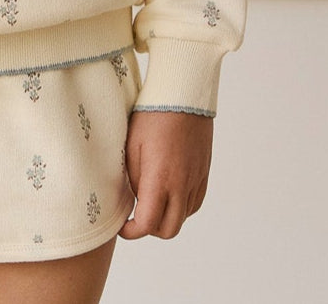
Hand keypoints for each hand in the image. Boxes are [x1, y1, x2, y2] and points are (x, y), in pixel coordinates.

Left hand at [119, 111, 212, 240]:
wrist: (182, 96)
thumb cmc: (152, 116)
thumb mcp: (131, 145)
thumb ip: (132, 178)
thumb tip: (134, 198)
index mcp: (160, 178)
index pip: (148, 224)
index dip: (132, 232)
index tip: (123, 226)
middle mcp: (181, 185)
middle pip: (169, 230)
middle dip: (150, 229)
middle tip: (137, 214)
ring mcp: (196, 180)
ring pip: (183, 218)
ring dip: (166, 217)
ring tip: (151, 198)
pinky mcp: (204, 173)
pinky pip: (194, 203)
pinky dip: (181, 206)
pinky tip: (169, 191)